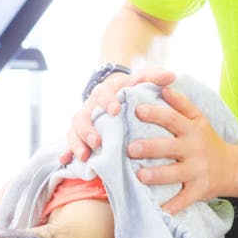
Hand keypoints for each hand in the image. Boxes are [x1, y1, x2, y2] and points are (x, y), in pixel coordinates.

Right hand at [60, 66, 175, 163]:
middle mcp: (90, 106)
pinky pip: (69, 142)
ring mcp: (84, 121)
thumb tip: (170, 76)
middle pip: (82, 116)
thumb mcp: (143, 79)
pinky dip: (67, 151)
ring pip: (73, 130)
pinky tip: (66, 161)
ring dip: (77, 143)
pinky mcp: (80, 133)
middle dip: (87, 129)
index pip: (102, 94)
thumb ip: (155, 76)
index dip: (107, 101)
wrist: (118, 90)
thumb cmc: (132, 87)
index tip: (116, 109)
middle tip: (98, 142)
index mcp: (105, 91)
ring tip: (85, 157)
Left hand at [129, 84, 237, 213]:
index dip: (156, 114)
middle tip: (131, 149)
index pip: (173, 119)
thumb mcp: (199, 120)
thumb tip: (164, 87)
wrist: (234, 168)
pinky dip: (171, 207)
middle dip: (150, 148)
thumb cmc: (208, 141)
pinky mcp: (199, 190)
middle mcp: (194, 150)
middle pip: (170, 147)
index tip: (138, 110)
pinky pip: (183, 200)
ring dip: (157, 176)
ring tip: (140, 176)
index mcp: (192, 130)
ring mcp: (197, 171)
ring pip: (175, 174)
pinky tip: (157, 211)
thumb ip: (182, 104)